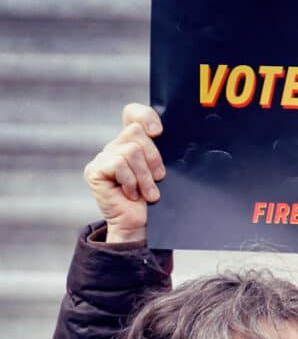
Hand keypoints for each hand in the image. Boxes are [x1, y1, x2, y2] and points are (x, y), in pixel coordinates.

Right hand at [83, 103, 164, 242]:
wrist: (140, 225)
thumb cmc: (154, 199)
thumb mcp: (161, 171)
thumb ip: (160, 151)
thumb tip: (162, 134)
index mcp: (132, 142)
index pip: (132, 114)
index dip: (145, 116)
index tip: (159, 132)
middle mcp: (115, 146)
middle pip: (135, 132)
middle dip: (153, 157)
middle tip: (159, 178)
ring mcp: (103, 157)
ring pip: (130, 150)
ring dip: (145, 176)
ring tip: (149, 193)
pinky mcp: (94, 170)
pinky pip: (118, 164)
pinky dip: (131, 182)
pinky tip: (132, 194)